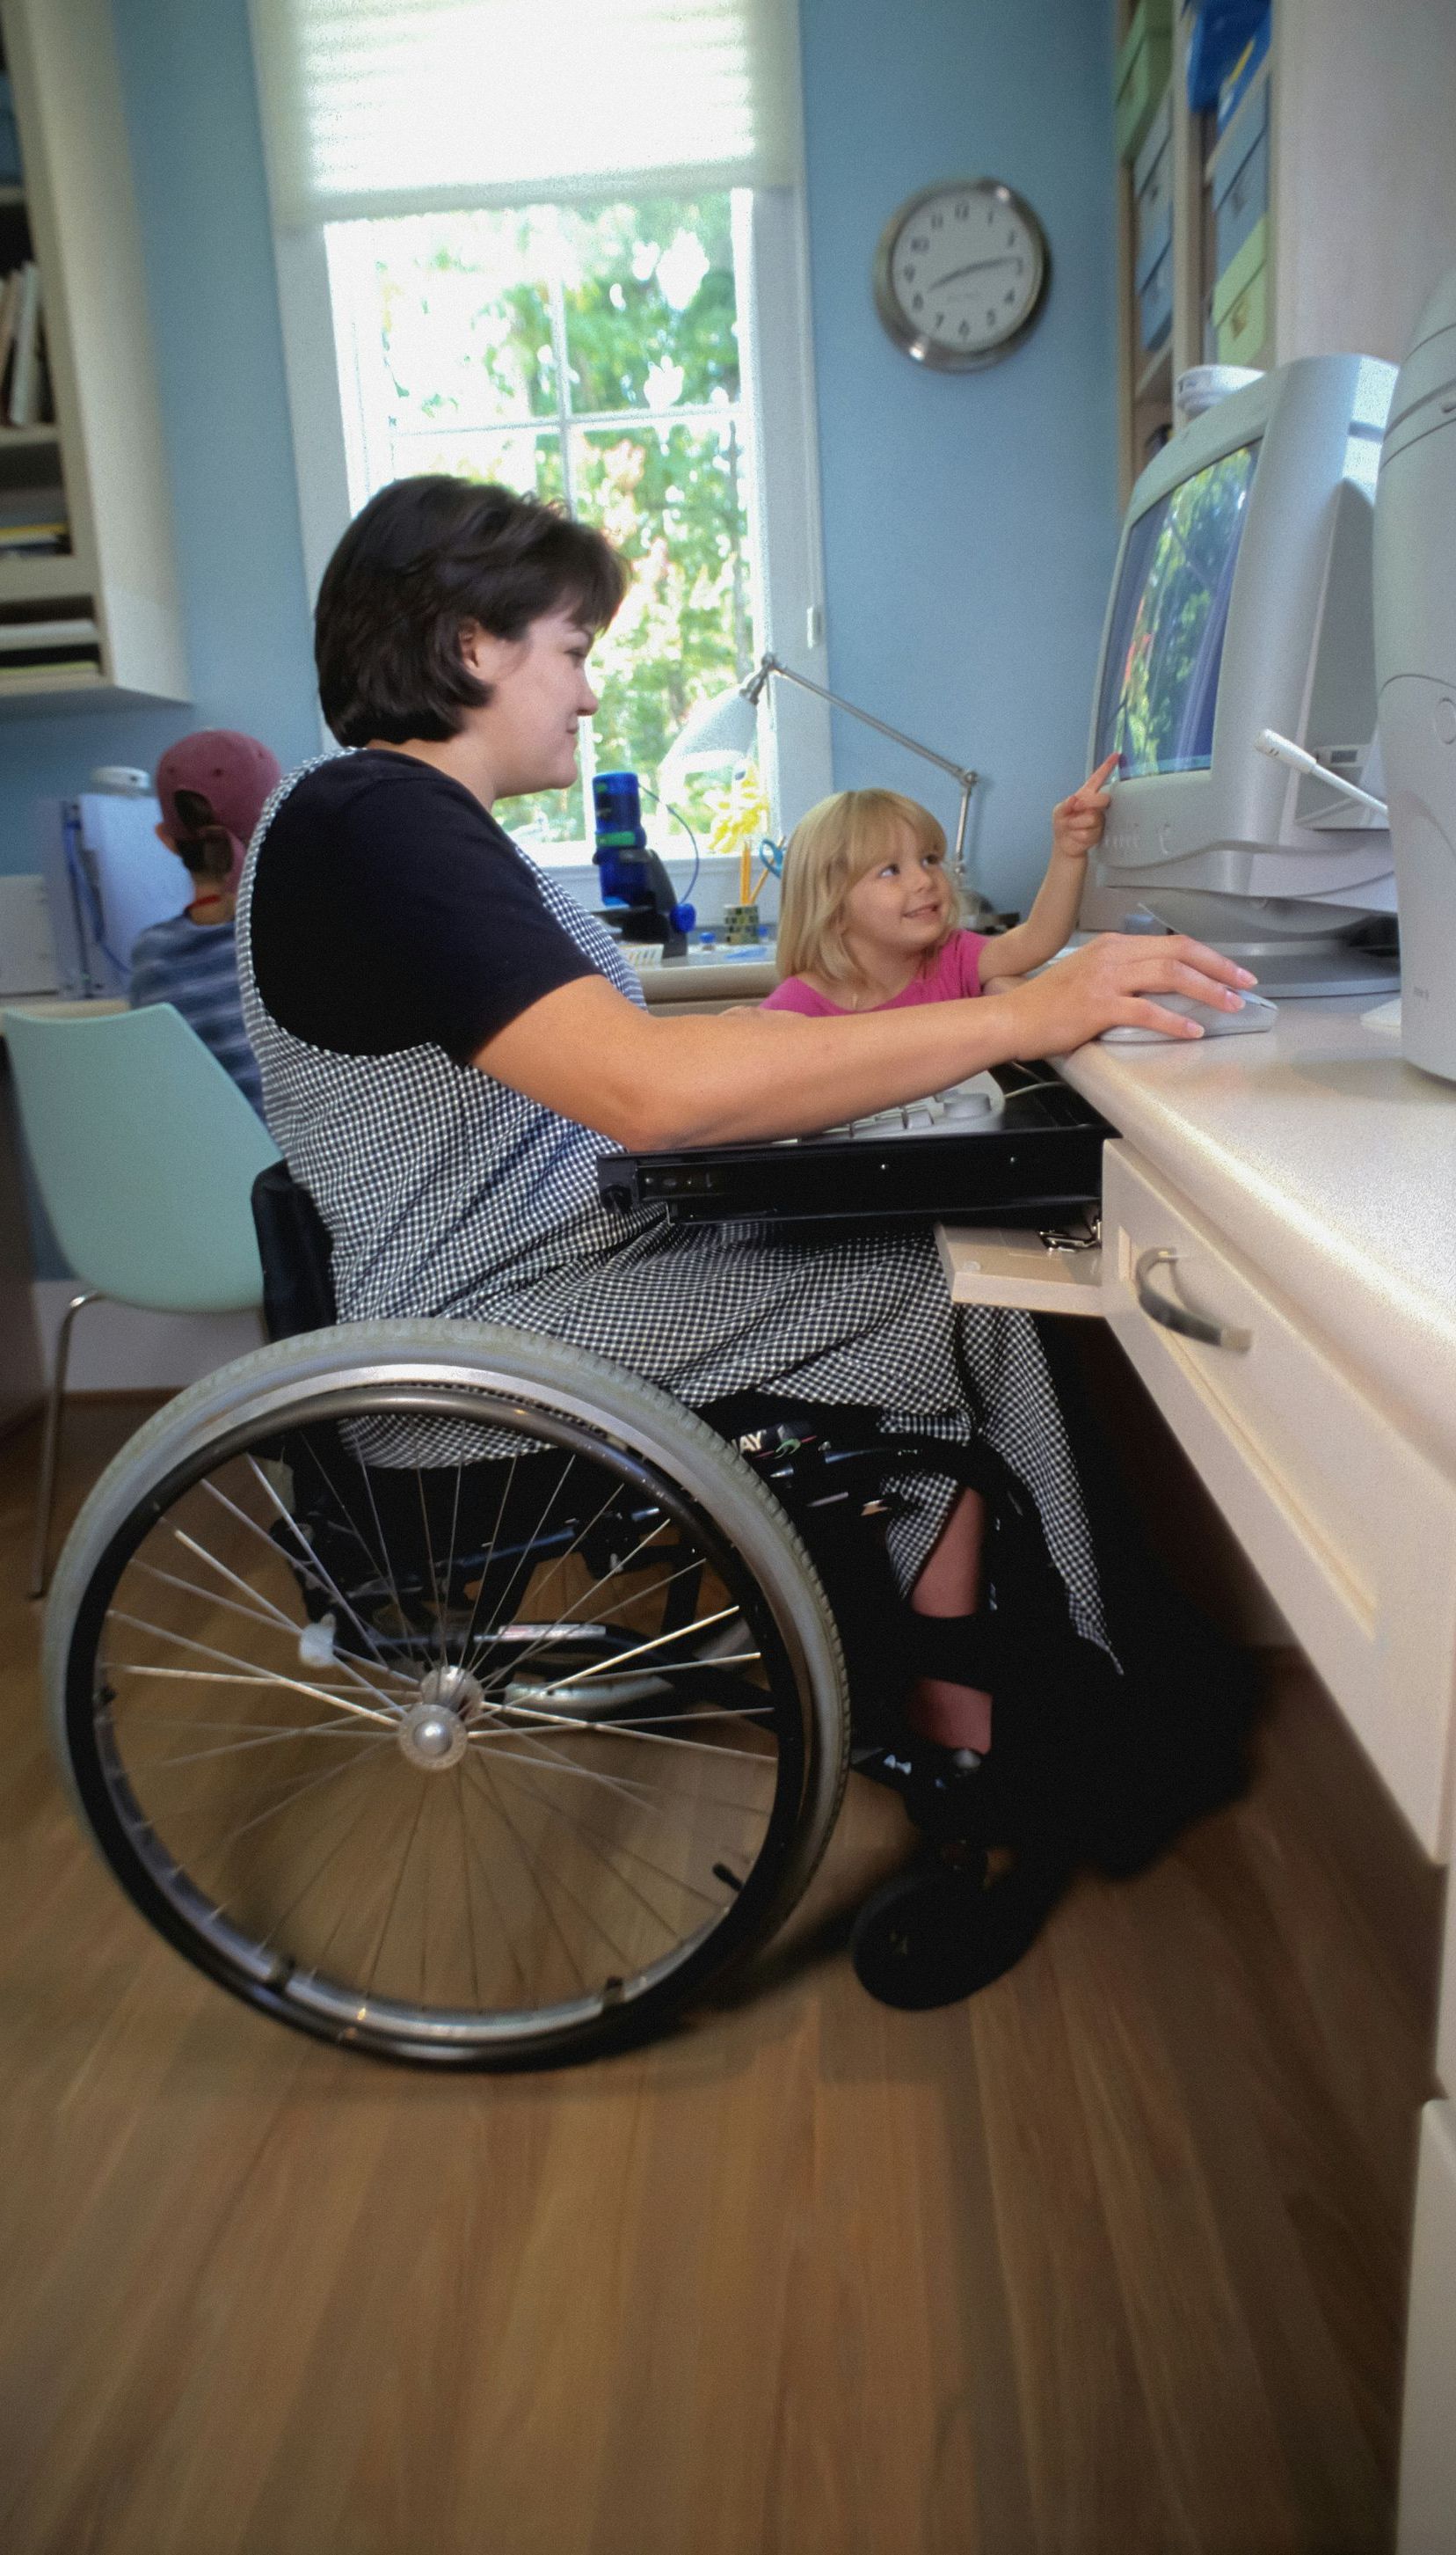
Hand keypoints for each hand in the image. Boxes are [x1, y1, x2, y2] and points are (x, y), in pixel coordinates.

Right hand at [1003, 933, 1257, 1055]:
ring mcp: (1106, 979)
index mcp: (1114, 945)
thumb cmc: (1048, 1003)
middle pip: (1179, 952)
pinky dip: (1174, 1020)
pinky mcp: (1099, 1006)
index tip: (1232, 971)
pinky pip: (1146, 1011)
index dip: (1208, 956)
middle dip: (1219, 967)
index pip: (1172, 943)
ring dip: (1206, 990)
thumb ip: (1124, 974)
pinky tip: (1192, 1029)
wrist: (1013, 1017)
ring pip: (1169, 975)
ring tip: (1230, 1005)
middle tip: (1245, 983)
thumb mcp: (1090, 974)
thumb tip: (1161, 987)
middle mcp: (1114, 954)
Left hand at [1051, 753, 1118, 862]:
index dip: (1107, 767)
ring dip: (1076, 824)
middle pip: (1102, 799)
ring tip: (1071, 827)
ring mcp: (1099, 819)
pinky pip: (1088, 833)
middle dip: (1089, 803)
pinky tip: (1074, 835)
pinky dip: (1076, 835)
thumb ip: (1064, 805)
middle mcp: (1096, 805)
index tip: (1116, 755)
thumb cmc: (1063, 823)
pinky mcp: (1099, 833)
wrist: (1065, 845)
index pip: (1097, 778)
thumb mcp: (1058, 812)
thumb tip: (1074, 799)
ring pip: (1092, 818)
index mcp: (1086, 794)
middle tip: (1076, 808)